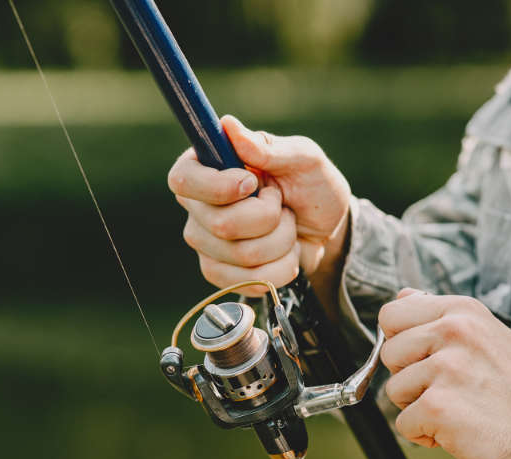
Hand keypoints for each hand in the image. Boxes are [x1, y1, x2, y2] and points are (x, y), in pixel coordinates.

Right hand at [168, 115, 349, 294]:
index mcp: (207, 167)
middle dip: (269, 217)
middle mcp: (198, 205)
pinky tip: (284, 253)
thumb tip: (228, 126)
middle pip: (221, 224)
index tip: (251, 183)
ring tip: (287, 227)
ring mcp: (205, 242)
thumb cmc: (312, 185)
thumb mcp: (302, 158)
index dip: (218, 187)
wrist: (328, 229)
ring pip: (242, 255)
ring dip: (281, 242)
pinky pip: (248, 281)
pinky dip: (281, 268)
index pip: (183, 180)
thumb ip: (267, 147)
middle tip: (281, 204)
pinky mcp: (219, 272)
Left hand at [378, 289, 510, 458]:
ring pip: (394, 389)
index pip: (392, 314)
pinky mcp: (437, 406)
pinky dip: (424, 434)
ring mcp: (445, 368)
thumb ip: (442, 315)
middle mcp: (453, 332)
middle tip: (447, 388)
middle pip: (389, 352)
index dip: (400, 340)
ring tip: (456, 408)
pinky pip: (402, 423)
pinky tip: (454, 430)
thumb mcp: (487, 335)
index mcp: (462, 312)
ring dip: (417, 407)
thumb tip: (403, 295)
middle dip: (408, 377)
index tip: (422, 357)